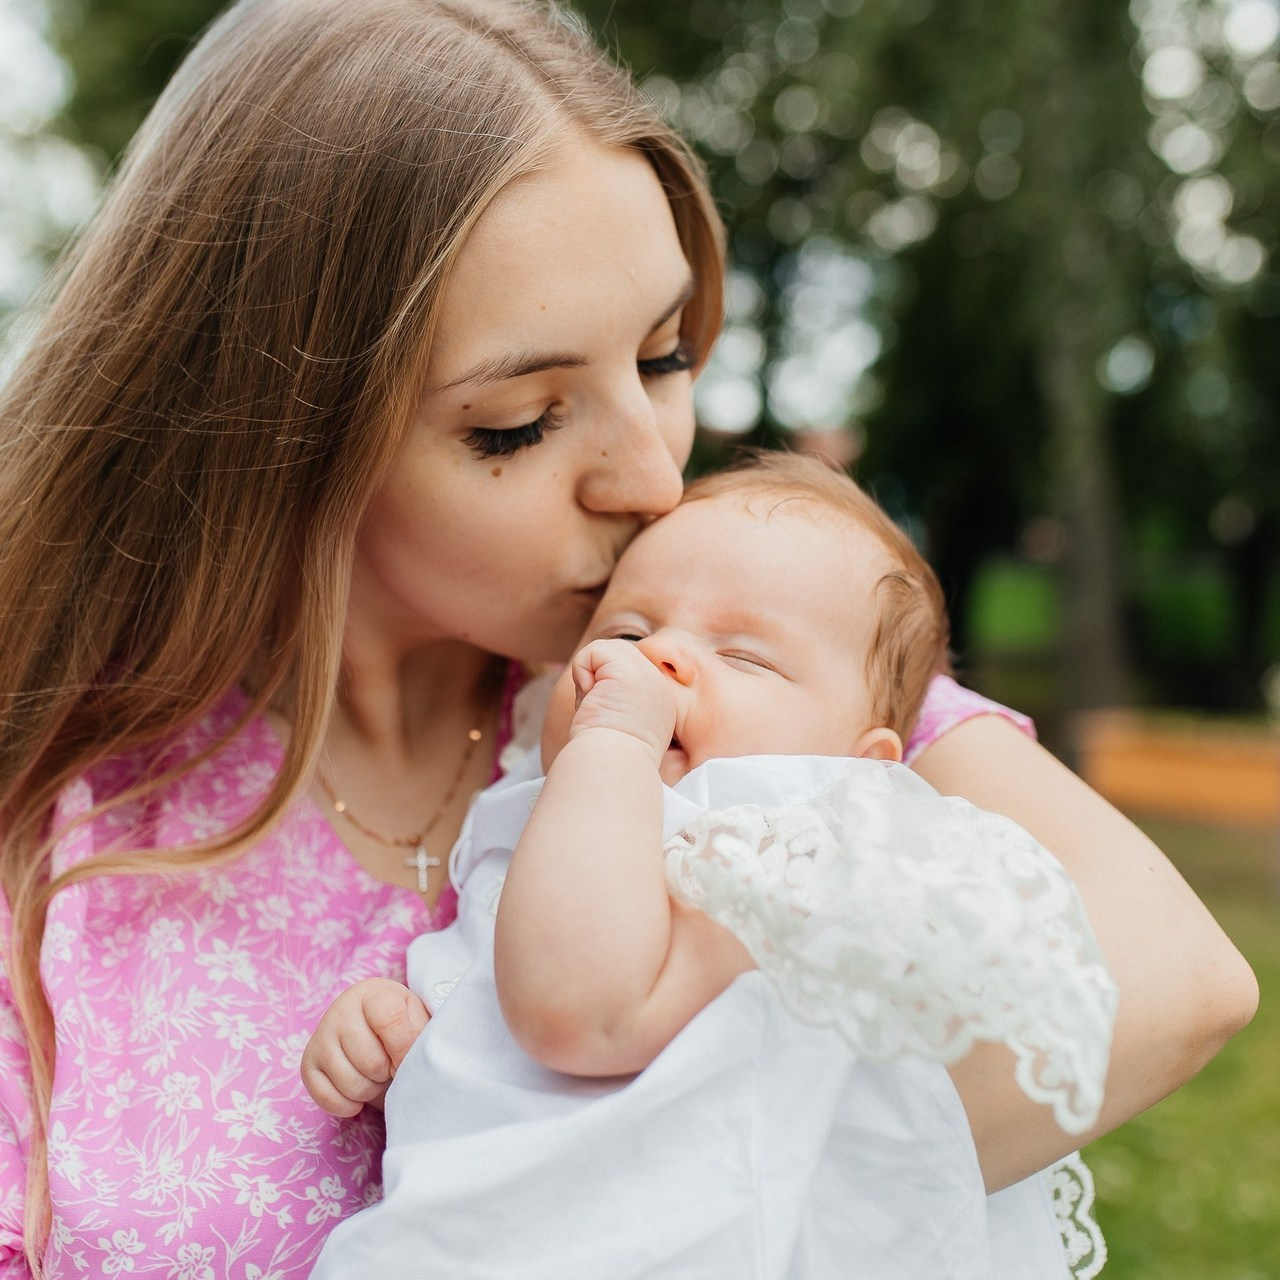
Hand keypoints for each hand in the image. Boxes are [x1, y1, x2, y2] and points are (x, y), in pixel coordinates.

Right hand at [301, 978, 428, 1116]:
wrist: (373, 1027)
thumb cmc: (401, 1024)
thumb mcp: (416, 1019)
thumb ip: (418, 1035)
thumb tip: (408, 1064)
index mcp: (371, 994)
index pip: (389, 1020)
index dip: (404, 1048)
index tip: (408, 1057)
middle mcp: (339, 1011)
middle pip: (371, 1061)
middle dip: (388, 1072)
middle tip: (391, 1066)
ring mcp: (320, 1038)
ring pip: (351, 1084)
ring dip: (371, 1090)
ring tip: (376, 1076)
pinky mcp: (307, 1065)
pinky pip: (327, 1099)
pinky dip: (348, 1105)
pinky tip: (358, 1093)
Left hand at [566, 638, 677, 763]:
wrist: (610, 769)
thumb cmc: (606, 760)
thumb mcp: (619, 728)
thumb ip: (615, 701)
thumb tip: (590, 680)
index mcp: (661, 705)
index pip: (630, 675)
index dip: (607, 691)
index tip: (606, 723)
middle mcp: (659, 687)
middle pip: (620, 660)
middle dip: (599, 682)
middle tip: (599, 714)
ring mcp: (648, 675)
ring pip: (608, 652)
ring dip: (589, 677)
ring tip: (596, 706)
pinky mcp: (629, 668)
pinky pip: (594, 651)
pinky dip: (580, 670)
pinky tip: (591, 698)